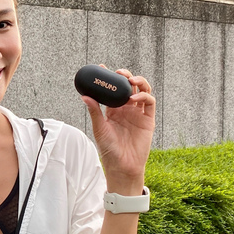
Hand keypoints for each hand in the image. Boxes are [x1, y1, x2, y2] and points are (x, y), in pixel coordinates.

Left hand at [81, 67, 155, 191]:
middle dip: (125, 76)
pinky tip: (134, 97)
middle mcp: (127, 109)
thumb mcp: (99, 128)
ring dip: (138, 82)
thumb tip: (84, 96)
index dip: (109, 78)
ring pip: (142, 90)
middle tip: (119, 73)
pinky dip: (144, 96)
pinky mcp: (148, 120)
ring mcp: (138, 113)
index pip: (112, 89)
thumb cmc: (109, 150)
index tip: (102, 67)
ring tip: (130, 80)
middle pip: (129, 86)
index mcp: (113, 110)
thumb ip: (94, 112)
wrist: (122, 166)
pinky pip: (149, 103)